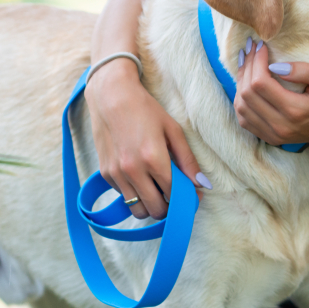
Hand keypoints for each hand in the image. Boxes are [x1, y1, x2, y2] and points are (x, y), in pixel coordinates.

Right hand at [85, 59, 207, 219]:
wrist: (111, 98)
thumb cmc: (146, 111)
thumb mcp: (173, 130)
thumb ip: (188, 160)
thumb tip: (203, 184)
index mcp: (153, 159)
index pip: (174, 194)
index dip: (187, 200)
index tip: (194, 197)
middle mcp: (133, 170)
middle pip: (156, 209)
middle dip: (170, 208)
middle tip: (177, 197)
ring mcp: (116, 174)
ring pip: (137, 210)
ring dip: (151, 206)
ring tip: (160, 192)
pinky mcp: (105, 174)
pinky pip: (124, 196)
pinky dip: (135, 194)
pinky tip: (142, 178)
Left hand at [233, 40, 308, 155]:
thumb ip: (305, 71)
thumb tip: (275, 65)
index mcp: (295, 110)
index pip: (260, 83)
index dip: (256, 61)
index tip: (260, 46)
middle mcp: (280, 125)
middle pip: (247, 94)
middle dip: (247, 67)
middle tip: (251, 49)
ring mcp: (273, 134)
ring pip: (241, 107)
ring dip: (240, 82)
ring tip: (247, 63)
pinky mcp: (269, 137)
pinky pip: (244, 118)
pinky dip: (240, 99)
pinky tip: (247, 84)